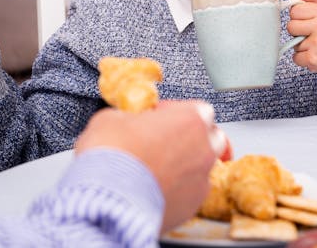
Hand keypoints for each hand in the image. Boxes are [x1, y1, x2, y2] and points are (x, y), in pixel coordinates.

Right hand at [75, 100, 223, 232]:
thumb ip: (130, 117)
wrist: (108, 199)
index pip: (198, 109)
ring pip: (199, 168)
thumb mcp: (112, 118)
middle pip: (208, 138)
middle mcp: (204, 149)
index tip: (158, 117)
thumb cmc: (112, 154)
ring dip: (182, 166)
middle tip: (160, 141)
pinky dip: (175, 191)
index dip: (175, 112)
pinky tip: (151, 190)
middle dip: (188, 138)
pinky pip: (188, 194)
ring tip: (154, 169)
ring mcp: (201, 180)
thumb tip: (125, 122)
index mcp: (191, 119)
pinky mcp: (192, 207)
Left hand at [287, 0, 316, 83]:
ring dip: (302, 47)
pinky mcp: (314, 59)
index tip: (309, 22)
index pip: (295, 10)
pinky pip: (296, 58)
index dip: (299, 17)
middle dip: (297, 32)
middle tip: (313, 35)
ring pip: (292, 43)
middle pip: (290, 26)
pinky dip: (303, 59)